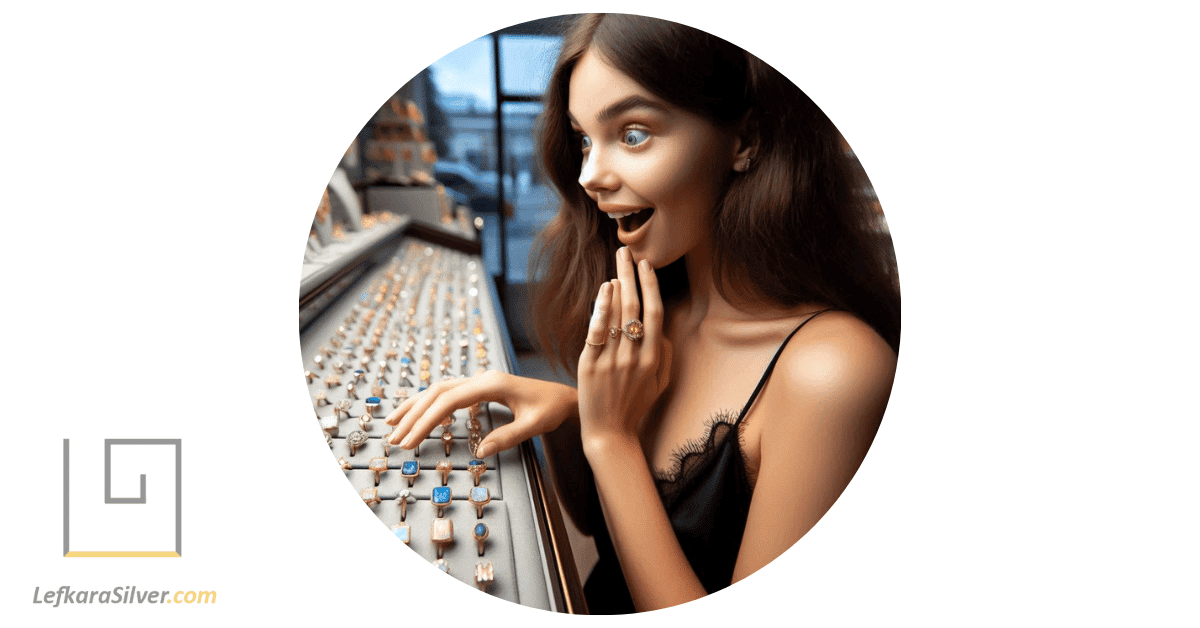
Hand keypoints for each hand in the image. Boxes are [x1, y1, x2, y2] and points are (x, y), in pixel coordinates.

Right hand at [383, 370, 577, 458]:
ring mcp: (479, 381)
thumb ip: (507, 437)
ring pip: (438, 390)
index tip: (411, 440)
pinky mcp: (480, 387)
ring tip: (393, 425)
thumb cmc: (552, 409)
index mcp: (491, 384)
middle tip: (395, 440)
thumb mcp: (534, 425)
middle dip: (413, 416)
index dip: (426, 421)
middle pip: (437, 393)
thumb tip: (480, 452)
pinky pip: (448, 393)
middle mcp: (481, 378)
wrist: (565, 396)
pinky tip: (419, 417)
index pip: (448, 402)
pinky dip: (429, 405)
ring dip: (416, 407)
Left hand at [577, 247, 671, 444]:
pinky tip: (603, 291)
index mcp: (654, 359)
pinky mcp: (590, 365)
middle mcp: (634, 357)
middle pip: (634, 306)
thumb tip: (661, 329)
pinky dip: (600, 308)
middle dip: (630, 275)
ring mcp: (611, 360)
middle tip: (626, 253)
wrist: (609, 433)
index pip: (654, 313)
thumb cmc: (636, 408)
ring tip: (616, 267)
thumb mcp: (660, 383)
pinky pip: (596, 330)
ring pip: (616, 315)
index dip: (650, 285)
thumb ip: (665, 355)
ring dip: (616, 286)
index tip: (646, 265)